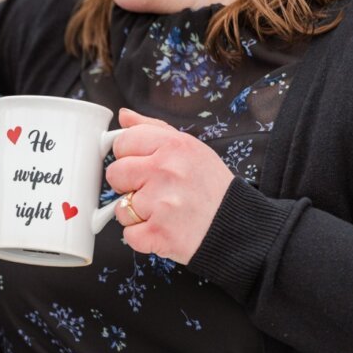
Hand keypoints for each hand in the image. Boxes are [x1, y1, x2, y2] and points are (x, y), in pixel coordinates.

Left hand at [105, 108, 234, 264]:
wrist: (237, 227)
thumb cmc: (212, 189)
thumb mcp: (191, 148)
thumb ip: (153, 129)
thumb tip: (124, 116)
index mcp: (174, 145)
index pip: (123, 141)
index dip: (127, 156)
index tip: (141, 165)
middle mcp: (166, 170)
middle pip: (115, 173)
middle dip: (128, 185)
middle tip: (154, 191)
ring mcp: (161, 203)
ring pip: (120, 207)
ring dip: (136, 213)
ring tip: (164, 211)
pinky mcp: (158, 233)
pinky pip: (129, 234)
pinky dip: (143, 236)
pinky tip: (164, 228)